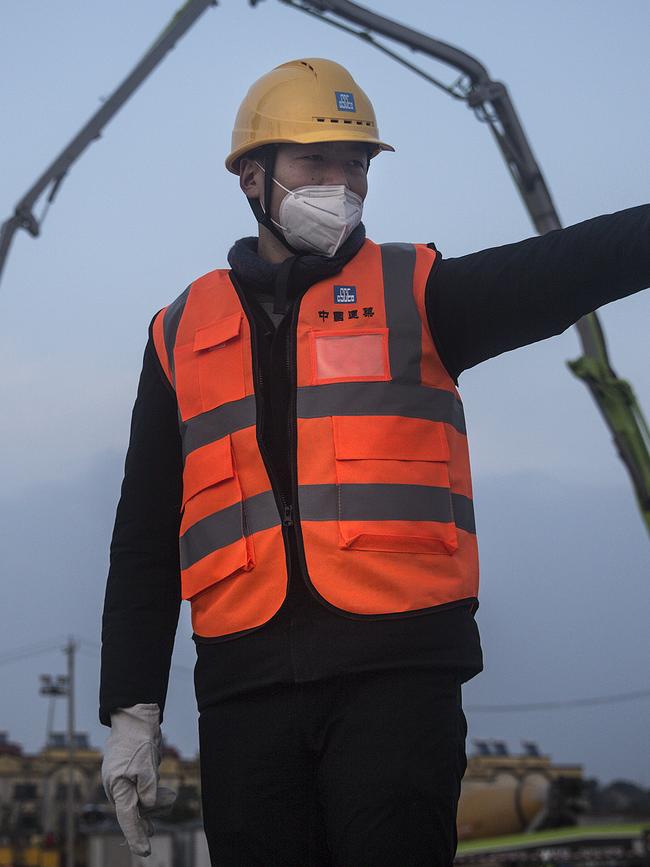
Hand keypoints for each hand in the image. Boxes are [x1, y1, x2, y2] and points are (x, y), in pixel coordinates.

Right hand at [101, 704, 175, 856]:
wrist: (133, 721)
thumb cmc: (137, 741)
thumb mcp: (145, 764)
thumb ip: (148, 788)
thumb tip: (148, 806)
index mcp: (117, 787)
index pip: (127, 817)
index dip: (136, 835)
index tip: (145, 851)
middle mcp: (118, 788)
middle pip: (136, 812)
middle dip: (151, 814)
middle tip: (167, 802)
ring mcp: (123, 783)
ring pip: (141, 803)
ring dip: (155, 804)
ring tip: (169, 797)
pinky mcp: (131, 777)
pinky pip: (142, 793)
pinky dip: (153, 796)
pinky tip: (165, 797)